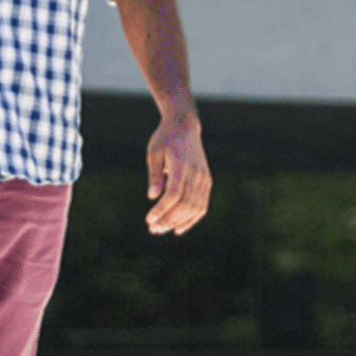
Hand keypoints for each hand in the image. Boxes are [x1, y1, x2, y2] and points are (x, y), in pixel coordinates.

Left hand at [144, 118, 210, 234]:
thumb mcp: (154, 153)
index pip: (173, 194)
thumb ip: (154, 175)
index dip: (161, 209)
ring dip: (179, 222)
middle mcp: (196, 174)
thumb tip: (152, 196)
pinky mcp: (207, 182)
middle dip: (168, 220)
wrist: (184, 126)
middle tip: (153, 229)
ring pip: (195, 208)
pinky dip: (192, 219)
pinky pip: (202, 206)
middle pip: (185, 204)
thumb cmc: (165, 139)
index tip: (148, 219)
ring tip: (162, 229)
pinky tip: (178, 228)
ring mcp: (204, 178)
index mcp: (182, 165)